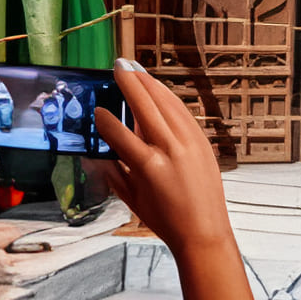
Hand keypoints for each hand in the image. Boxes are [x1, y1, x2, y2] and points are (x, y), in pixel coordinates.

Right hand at [95, 60, 230, 253]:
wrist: (204, 234)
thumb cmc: (167, 221)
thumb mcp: (131, 199)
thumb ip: (112, 172)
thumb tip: (97, 153)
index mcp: (148, 167)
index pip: (119, 133)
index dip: (105, 119)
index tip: (97, 109)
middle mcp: (170, 150)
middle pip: (146, 106)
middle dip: (130, 82)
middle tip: (118, 65)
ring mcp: (190, 144)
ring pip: (167, 103)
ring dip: (150, 83)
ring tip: (136, 69)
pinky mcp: (203, 143)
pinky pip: (183, 112)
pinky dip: (169, 98)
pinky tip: (159, 89)